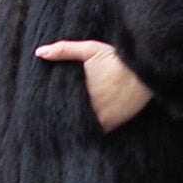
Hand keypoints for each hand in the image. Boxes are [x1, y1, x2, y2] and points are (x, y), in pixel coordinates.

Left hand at [35, 39, 152, 132]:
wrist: (143, 71)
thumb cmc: (116, 59)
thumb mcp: (90, 49)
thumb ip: (63, 50)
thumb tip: (39, 52)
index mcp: (79, 90)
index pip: (58, 105)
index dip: (50, 108)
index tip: (41, 110)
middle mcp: (89, 107)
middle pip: (67, 119)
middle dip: (59, 119)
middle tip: (48, 122)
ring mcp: (102, 117)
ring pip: (80, 128)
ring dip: (73, 127)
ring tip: (64, 128)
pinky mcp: (113, 124)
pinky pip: (96, 132)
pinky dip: (89, 132)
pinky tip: (83, 132)